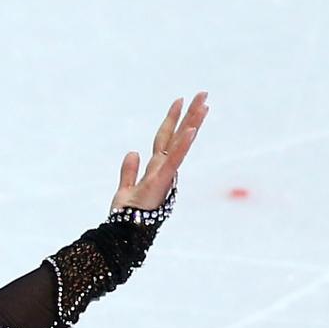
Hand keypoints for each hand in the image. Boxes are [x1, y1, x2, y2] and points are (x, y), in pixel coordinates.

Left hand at [111, 93, 208, 212]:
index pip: (166, 140)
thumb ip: (129, 171)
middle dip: (190, 114)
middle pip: (178, 136)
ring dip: (192, 123)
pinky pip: (173, 159)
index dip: (172, 121)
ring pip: (180, 144)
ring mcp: (165, 174)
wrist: (125, 234)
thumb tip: (132, 152)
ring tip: (203, 104)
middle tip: (203, 93)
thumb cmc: (127, 217)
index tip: (180, 102)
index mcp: (156, 169)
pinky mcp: (161, 181)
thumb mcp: (125, 190)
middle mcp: (164, 169)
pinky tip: (190, 129)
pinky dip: (182, 145)